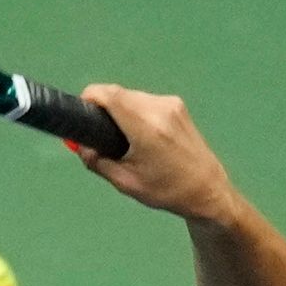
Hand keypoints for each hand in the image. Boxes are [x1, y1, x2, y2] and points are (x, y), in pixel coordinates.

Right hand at [64, 85, 237, 222]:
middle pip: (118, 94)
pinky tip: (141, 136)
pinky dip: (136, 112)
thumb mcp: (126, 182)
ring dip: (121, 111)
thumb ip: (96, 161)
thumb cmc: (167, 191)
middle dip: (104, 109)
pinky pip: (146, 101)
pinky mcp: (178, 105)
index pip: (108, 94)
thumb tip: (77, 144)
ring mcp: (171, 104)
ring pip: (132, 96)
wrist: (208, 190)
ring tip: (124, 140)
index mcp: (146, 127)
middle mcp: (159, 109)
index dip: (88, 98)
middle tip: (100, 135)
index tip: (80, 112)